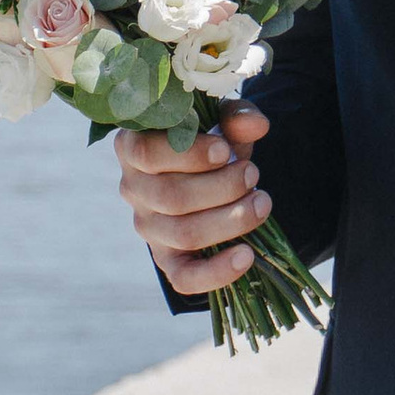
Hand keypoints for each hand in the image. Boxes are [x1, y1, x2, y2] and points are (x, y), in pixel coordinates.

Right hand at [116, 108, 271, 298]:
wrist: (212, 175)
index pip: (146, 153)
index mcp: (134, 147)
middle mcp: (133, 189)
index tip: (224, 151)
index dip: (188, 154)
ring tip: (262, 202)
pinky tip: (246, 255)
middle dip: (222, 186)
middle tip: (253, 174)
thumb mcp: (222, 122)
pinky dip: (217, 272)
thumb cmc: (212, 141)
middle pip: (172, 197)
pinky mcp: (167, 259)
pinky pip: (184, 278)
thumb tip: (255, 125)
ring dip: (230, 220)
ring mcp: (148, 227)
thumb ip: (237, 117)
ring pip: (183, 233)